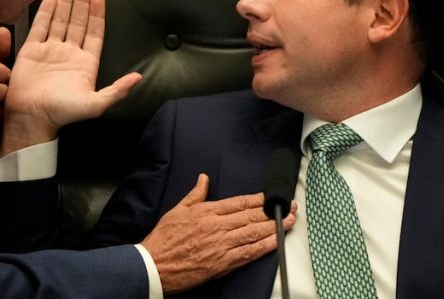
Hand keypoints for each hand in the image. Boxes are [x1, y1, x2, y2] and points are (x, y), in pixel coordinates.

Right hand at [0, 0, 140, 155]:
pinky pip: (40, 27)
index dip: (97, 15)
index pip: (94, 32)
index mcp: (86, 63)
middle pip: (77, 21)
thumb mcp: (95, 104)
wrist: (31, 119)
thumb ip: (117, 90)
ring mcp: (50, 50)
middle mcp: (69, 53)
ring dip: (66, 1)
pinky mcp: (31, 51)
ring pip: (60, 20)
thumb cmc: (63, 113)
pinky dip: (46, 12)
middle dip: (81, 0)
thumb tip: (138, 78)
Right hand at [143, 174, 296, 293]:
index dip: (259, 199)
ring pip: (254, 233)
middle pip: (251, 216)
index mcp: (207, 212)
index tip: (272, 196)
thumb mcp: (178, 210)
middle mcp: (217, 226)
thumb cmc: (163, 240)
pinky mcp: (222, 263)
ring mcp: (221, 245)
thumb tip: (204, 179)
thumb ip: (195, 195)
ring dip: (275, 226)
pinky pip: (248, 253)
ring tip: (290, 220)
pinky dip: (264, 246)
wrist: (153, 265)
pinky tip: (276, 241)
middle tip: (289, 206)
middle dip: (273, 210)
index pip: (240, 202)